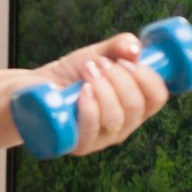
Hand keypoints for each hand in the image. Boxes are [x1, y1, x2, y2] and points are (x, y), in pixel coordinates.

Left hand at [32, 32, 170, 156]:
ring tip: (87, 72)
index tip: (128, 60)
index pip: (157, 98)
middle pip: (136, 106)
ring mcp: (101, 139)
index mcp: (135, 106)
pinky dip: (89, 107)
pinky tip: (81, 92)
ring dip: (103, 89)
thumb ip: (120, 45)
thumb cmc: (70, 74)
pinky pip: (91, 131)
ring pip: (116, 118)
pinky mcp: (77, 145)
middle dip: (120, 78)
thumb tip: (135, 49)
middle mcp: (122, 126)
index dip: (148, 77)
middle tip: (100, 64)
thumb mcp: (98, 53)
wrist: (34, 88)